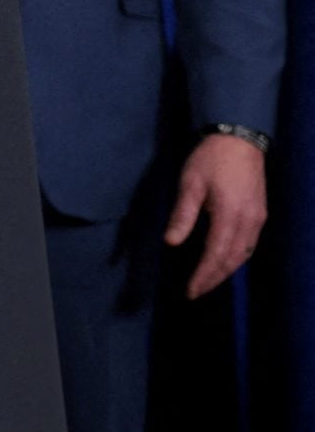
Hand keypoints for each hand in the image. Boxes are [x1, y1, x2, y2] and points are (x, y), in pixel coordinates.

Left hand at [163, 133, 266, 298]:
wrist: (239, 139)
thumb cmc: (210, 159)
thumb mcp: (190, 184)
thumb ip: (183, 215)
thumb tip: (171, 242)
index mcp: (230, 216)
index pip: (215, 255)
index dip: (203, 275)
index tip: (190, 290)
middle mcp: (249, 222)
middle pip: (232, 260)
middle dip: (214, 279)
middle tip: (195, 292)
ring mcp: (258, 219)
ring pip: (244, 254)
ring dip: (226, 271)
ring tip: (208, 281)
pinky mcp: (260, 213)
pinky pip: (249, 244)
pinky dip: (236, 258)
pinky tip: (225, 261)